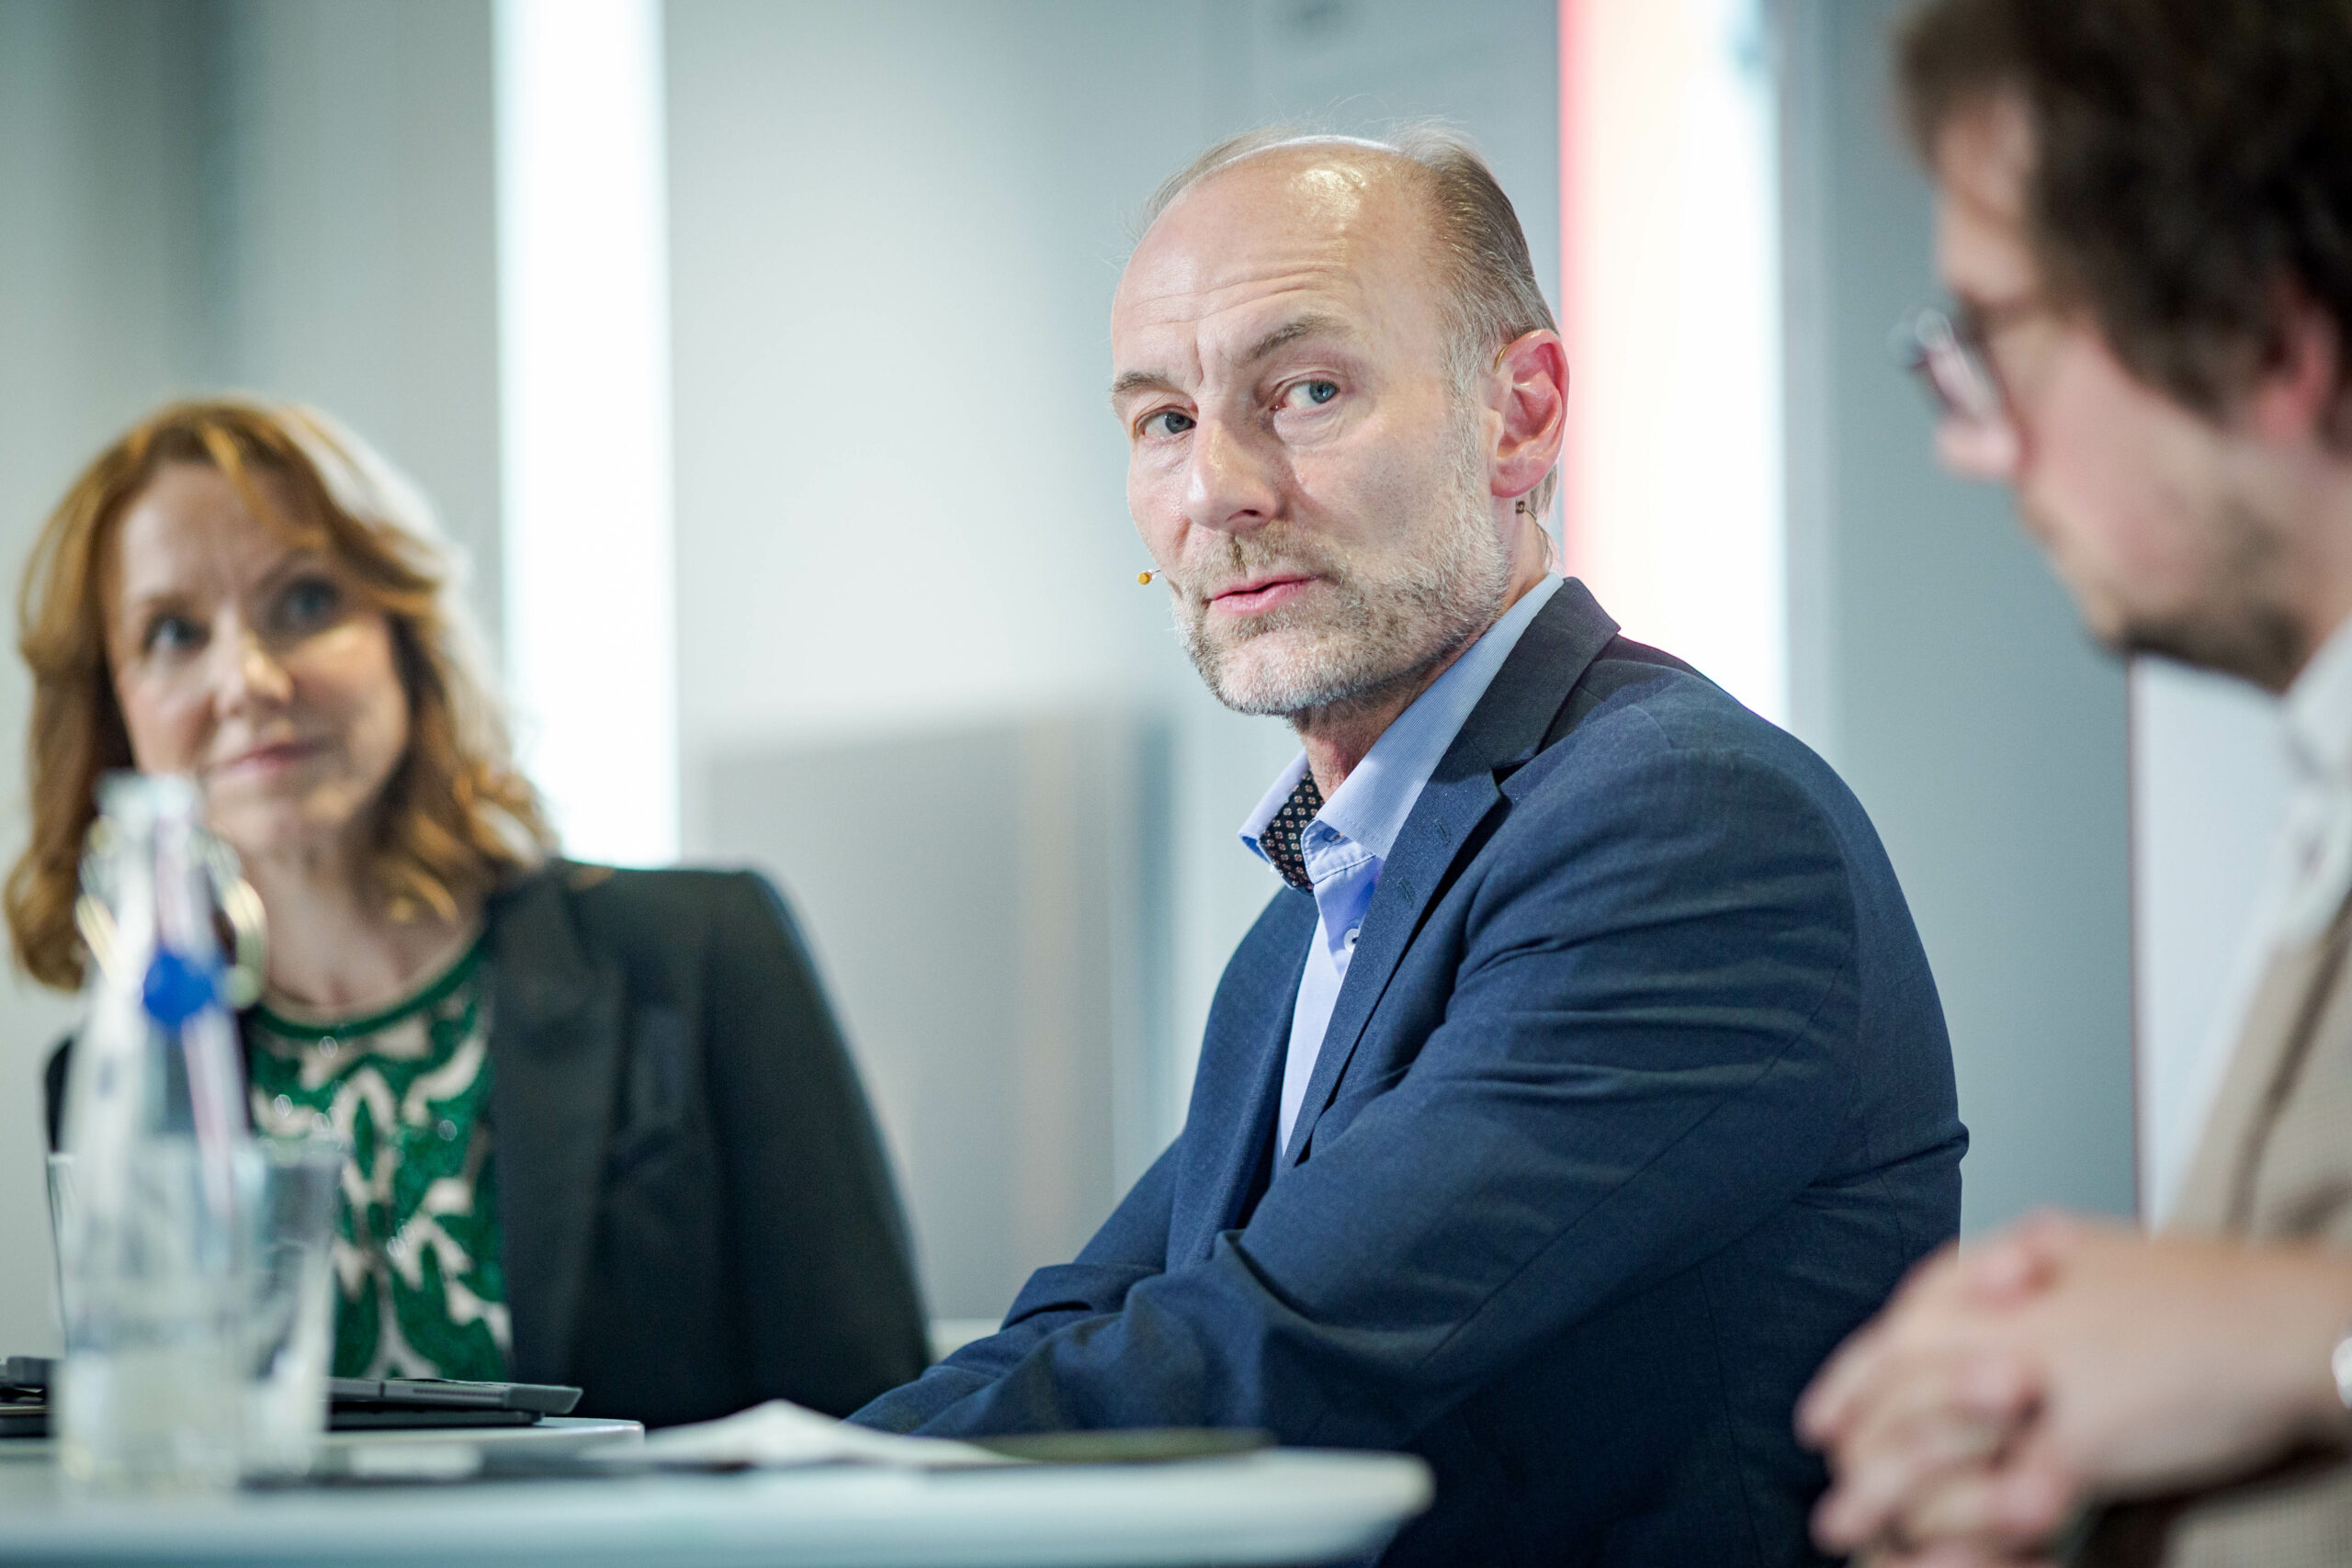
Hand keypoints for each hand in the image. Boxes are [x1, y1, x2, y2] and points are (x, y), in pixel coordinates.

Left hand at [1799, 1214, 2351, 1557]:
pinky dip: (1969, 1533)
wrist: (2280, 1319)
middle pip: (1893, 1391)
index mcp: (1991, 1274)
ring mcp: (2036, 1374)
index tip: (1818, 1424)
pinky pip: (2006, 1496)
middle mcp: (1997, 1318)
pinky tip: (1939, 1562)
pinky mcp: (2084, 1432)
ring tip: (1843, 1533)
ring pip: (1927, 1444)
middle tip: (1826, 1501)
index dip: (1846, 1384)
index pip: (1891, 1332)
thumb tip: (1987, 1263)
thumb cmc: (2195, 1292)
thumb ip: (2020, 1264)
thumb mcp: (2083, 1252)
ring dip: (1880, 1497)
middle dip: (1851, 1450)